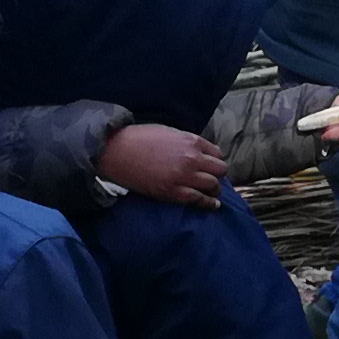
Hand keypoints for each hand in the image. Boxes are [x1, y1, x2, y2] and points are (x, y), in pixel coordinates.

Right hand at [96, 124, 224, 205]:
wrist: (118, 151)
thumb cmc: (140, 138)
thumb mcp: (170, 132)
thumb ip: (188, 142)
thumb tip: (203, 151)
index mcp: (192, 141)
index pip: (217, 153)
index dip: (214, 160)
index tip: (210, 165)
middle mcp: (193, 158)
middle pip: (220, 170)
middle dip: (217, 174)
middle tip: (211, 179)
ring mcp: (184, 176)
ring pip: (213, 185)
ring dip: (213, 189)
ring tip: (210, 192)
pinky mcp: (173, 192)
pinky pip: (199, 200)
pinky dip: (208, 203)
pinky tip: (213, 205)